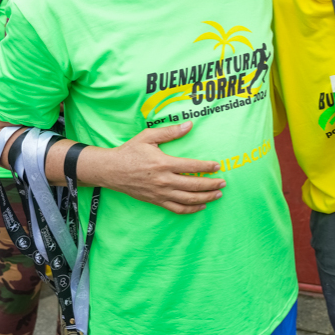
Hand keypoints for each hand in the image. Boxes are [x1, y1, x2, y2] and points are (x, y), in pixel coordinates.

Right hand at [89, 121, 225, 213]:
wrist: (111, 170)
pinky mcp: (156, 201)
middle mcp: (164, 180)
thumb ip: (170, 131)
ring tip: (218, 194)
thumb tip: (189, 125)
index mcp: (164, 163)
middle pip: (194, 185)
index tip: (218, 166)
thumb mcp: (148, 136)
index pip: (192, 166)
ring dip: (205, 198)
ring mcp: (160, 193)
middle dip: (211, 184)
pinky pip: (177, 208)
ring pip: (188, 199)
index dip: (207, 167)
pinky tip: (201, 206)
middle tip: (223, 182)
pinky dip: (191, 209)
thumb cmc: (130, 151)